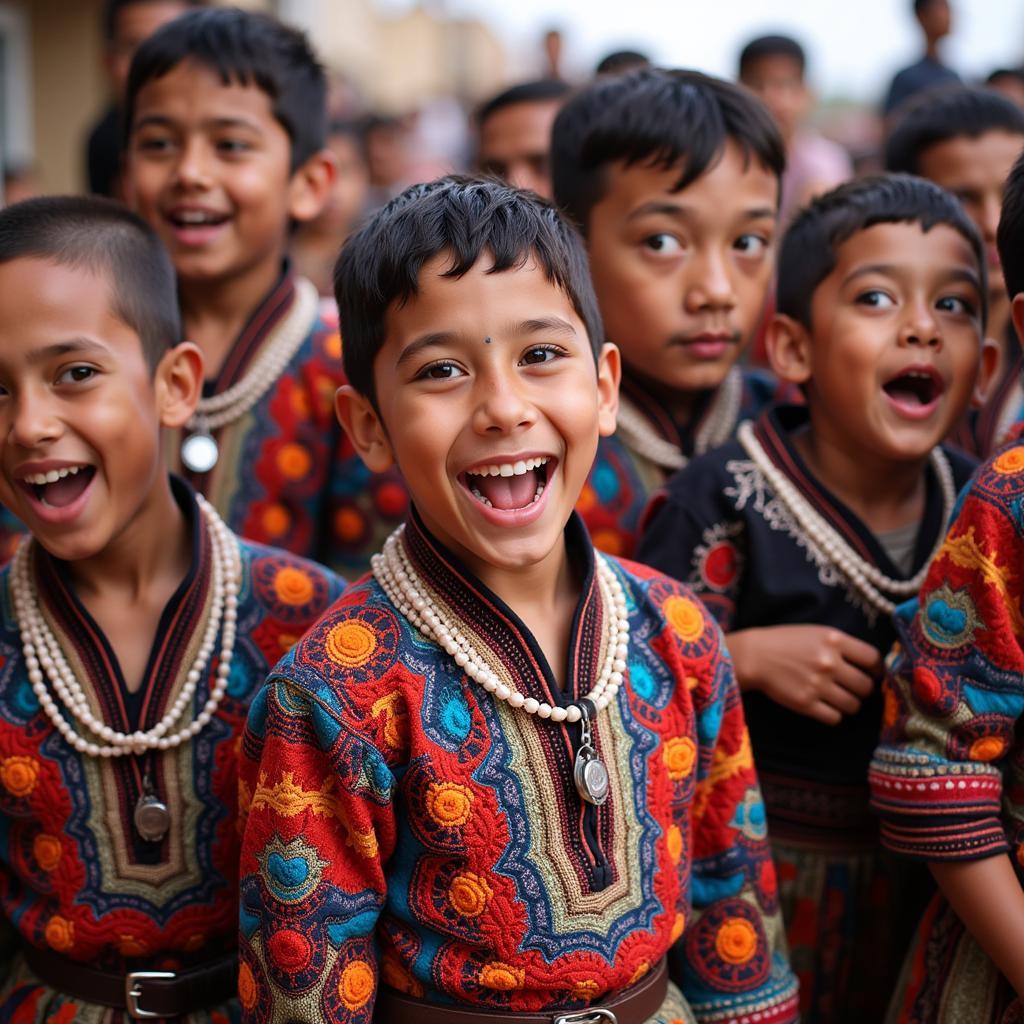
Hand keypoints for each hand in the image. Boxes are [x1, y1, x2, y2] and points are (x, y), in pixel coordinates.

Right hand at [727, 625, 880, 724]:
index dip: (877, 670)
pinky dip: (833, 715)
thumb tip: (870, 666)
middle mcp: (829, 662)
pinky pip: (835, 718)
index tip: (873, 674)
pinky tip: (825, 706)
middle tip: (853, 689)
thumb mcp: (816, 633)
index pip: (873, 659)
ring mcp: (818, 684)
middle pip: (866, 686)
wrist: (754, 655)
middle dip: (862, 690)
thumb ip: (842, 646)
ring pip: (853, 705)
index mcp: (834, 640)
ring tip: (838, 698)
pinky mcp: (805, 703)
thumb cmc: (786, 642)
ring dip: (849, 704)